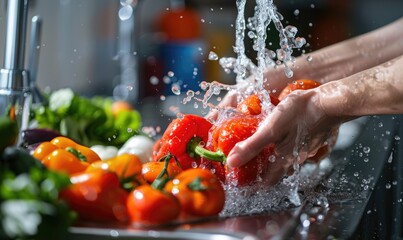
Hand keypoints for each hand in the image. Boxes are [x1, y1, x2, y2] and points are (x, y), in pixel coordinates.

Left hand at [225, 88, 339, 172]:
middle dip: (262, 170)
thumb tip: (231, 162)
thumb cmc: (301, 114)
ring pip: (285, 158)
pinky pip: (293, 146)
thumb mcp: (270, 130)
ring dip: (272, 156)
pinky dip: (282, 144)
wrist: (329, 103)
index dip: (255, 183)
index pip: (268, 181)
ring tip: (260, 149)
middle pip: (276, 171)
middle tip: (248, 165)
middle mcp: (296, 158)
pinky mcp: (310, 137)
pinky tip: (279, 134)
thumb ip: (251, 147)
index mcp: (285, 160)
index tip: (243, 182)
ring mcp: (305, 148)